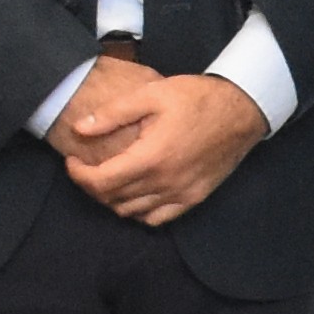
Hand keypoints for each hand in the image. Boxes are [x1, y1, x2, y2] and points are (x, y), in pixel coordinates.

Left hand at [60, 68, 265, 225]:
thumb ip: (112, 114)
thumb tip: (80, 129)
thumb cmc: (196, 98)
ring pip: (132, 213)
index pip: (100, 182)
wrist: (241, 109)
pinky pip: (157, 219)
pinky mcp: (194, 198)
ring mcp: (181, 194)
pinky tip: (135, 193)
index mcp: (150, 157)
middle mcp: (165, 183)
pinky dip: (138, 212)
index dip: (78, 175)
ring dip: (113, 199)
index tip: (73, 160)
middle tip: (87, 166)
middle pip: (112, 200)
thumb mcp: (151, 94)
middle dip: (92, 185)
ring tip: (108, 177)